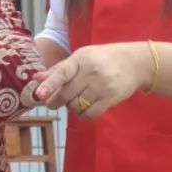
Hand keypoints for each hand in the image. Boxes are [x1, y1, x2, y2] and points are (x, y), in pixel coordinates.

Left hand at [32, 42, 151, 118]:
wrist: (135, 62)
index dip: (49, 84)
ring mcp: (102, 86)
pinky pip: (90, 113)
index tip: (39, 94)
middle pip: (66, 94)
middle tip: (53, 102)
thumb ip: (59, 69)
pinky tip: (84, 108)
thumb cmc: (102, 58)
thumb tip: (36, 78)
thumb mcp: (81, 57)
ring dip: (71, 107)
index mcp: (80, 59)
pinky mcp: (111, 98)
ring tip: (76, 100)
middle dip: (56, 101)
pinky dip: (83, 114)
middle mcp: (91, 72)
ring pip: (77, 105)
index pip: (62, 72)